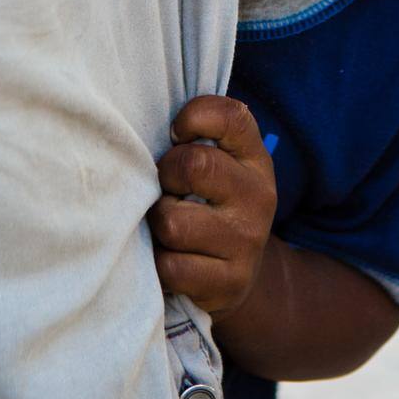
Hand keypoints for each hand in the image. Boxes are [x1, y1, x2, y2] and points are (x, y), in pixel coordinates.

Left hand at [149, 95, 277, 316]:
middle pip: (194, 166)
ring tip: (166, 226)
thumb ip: (196, 140)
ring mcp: (247, 241)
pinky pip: (171, 266)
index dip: (194, 117)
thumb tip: (140, 124)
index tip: (175, 134)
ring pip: (173, 221)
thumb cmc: (210, 207)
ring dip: (157, 225)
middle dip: (165, 176)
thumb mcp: (220, 167)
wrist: (236, 278)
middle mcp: (258, 196)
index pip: (230, 117)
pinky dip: (160, 264)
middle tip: (165, 189)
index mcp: (254, 159)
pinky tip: (171, 259)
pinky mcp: (229, 282)